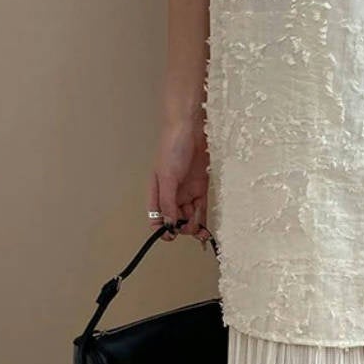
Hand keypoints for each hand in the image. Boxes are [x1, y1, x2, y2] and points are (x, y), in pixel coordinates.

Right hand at [149, 115, 211, 243]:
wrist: (191, 128)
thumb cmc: (172, 147)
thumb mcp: (167, 178)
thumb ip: (167, 202)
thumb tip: (169, 223)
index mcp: (158, 192)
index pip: (157, 217)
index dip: (162, 229)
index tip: (171, 235)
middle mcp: (171, 194)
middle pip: (175, 219)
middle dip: (182, 228)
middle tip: (189, 229)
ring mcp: (187, 191)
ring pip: (189, 215)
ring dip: (194, 225)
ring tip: (200, 230)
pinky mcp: (201, 186)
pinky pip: (201, 207)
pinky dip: (203, 218)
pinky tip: (206, 227)